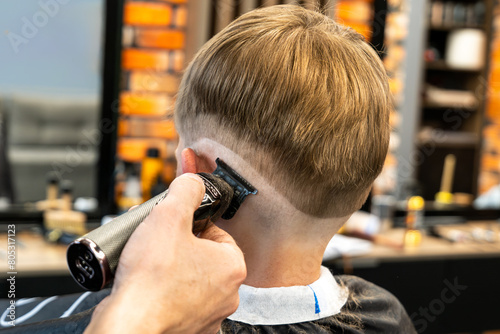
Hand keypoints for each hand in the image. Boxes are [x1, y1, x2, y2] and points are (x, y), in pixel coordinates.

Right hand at [85, 174, 245, 333]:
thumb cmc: (152, 280)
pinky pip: (176, 300)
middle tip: (156, 237)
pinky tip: (145, 283)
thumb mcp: (169, 216)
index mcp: (232, 267)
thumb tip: (193, 181)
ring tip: (146, 258)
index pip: (217, 231)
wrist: (128, 326)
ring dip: (169, 265)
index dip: (193, 221)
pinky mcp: (186, 329)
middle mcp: (226, 295)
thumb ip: (186, 191)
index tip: (175, 221)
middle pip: (201, 255)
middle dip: (177, 242)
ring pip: (188, 278)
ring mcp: (207, 316)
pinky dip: (162, 290)